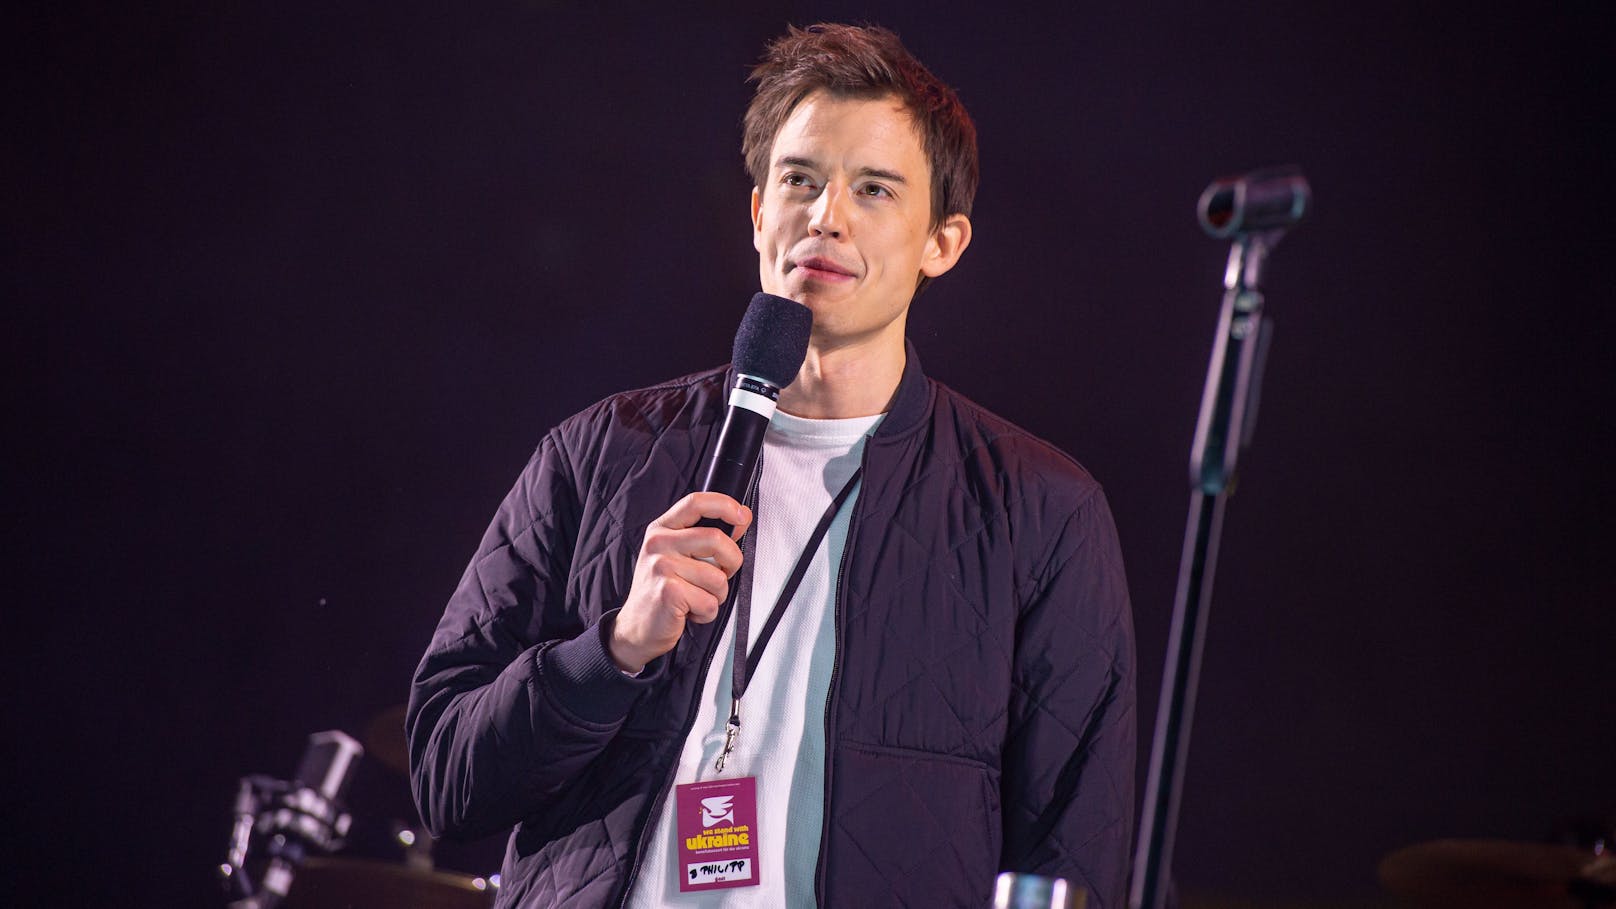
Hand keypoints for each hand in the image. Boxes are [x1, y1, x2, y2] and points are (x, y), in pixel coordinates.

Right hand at [608, 492, 751, 672]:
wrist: (636, 627)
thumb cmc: (661, 590)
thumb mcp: (678, 555)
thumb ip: (706, 536)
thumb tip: (742, 517)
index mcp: (662, 529)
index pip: (696, 502)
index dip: (725, 505)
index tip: (742, 516)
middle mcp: (659, 543)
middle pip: (716, 539)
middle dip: (731, 562)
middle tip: (721, 575)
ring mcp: (661, 566)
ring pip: (717, 577)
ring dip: (716, 595)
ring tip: (696, 597)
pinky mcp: (669, 592)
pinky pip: (709, 602)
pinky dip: (706, 613)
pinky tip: (689, 610)